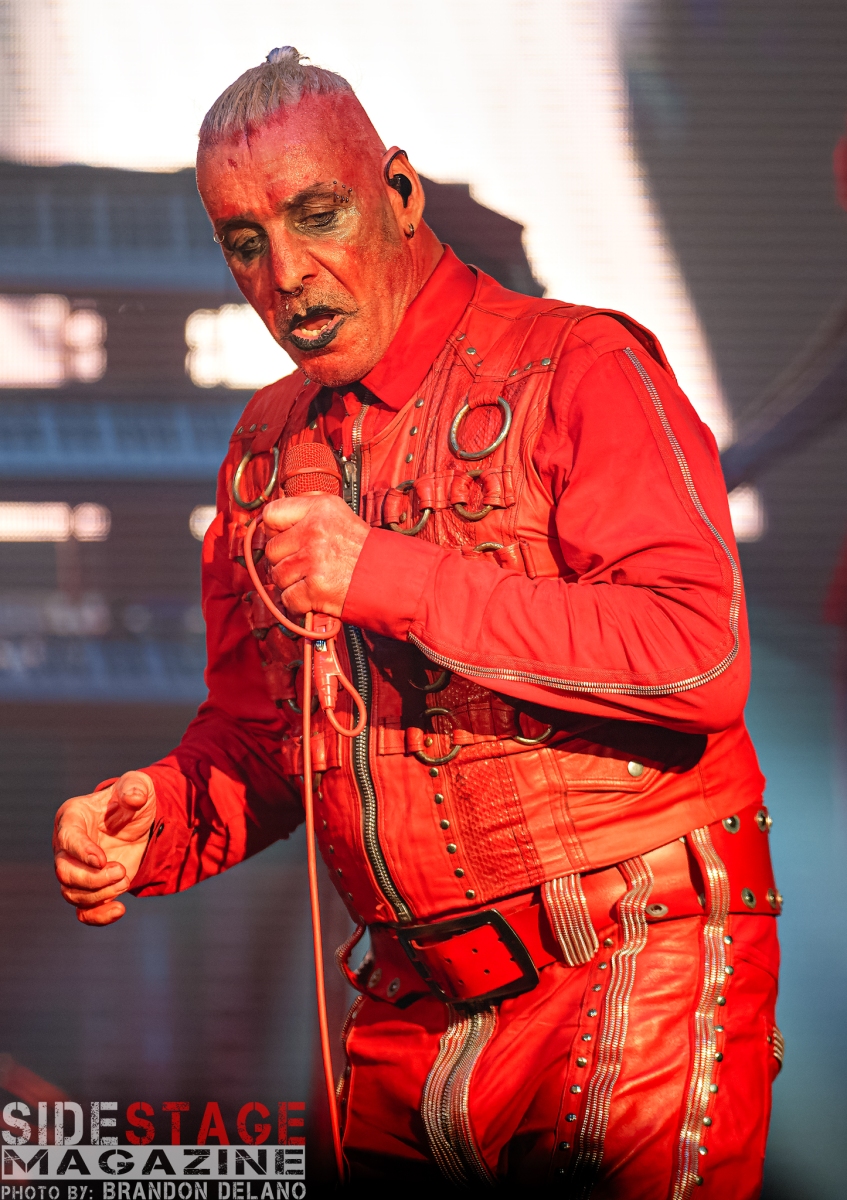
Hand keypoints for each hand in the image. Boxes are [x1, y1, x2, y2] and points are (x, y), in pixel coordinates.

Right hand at [53, 771, 155, 925]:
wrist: (140, 822)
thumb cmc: (133, 799)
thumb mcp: (138, 786)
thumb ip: (135, 788)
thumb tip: (134, 797)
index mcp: (73, 817)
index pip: (68, 839)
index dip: (82, 852)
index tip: (103, 860)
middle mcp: (67, 846)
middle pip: (64, 872)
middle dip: (93, 878)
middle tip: (121, 871)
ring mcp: (76, 869)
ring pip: (71, 893)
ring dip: (99, 895)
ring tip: (125, 879)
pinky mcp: (90, 888)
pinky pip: (83, 911)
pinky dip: (98, 916)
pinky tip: (120, 910)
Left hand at [262, 494, 369, 616]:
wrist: (392, 578)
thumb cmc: (365, 551)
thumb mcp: (339, 516)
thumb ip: (307, 515)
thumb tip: (271, 526)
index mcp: (320, 508)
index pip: (272, 514)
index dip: (273, 530)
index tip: (284, 539)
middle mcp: (315, 531)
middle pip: (271, 550)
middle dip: (283, 561)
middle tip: (303, 566)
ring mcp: (314, 560)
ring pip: (277, 576)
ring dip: (291, 583)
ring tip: (312, 580)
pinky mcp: (315, 588)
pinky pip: (287, 598)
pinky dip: (297, 603)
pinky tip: (314, 596)